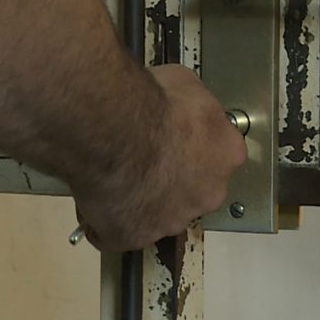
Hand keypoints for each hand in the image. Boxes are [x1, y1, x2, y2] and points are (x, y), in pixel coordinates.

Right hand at [73, 65, 246, 251]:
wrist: (114, 129)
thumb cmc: (152, 101)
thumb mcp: (184, 82)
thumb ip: (189, 102)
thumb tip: (178, 100)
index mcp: (226, 153)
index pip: (217, 155)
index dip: (192, 145)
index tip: (173, 136)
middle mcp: (208, 194)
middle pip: (192, 190)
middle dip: (170, 177)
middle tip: (141, 156)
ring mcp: (172, 221)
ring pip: (158, 214)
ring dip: (140, 199)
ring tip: (113, 175)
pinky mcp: (134, 237)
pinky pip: (118, 234)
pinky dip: (105, 222)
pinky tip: (94, 202)